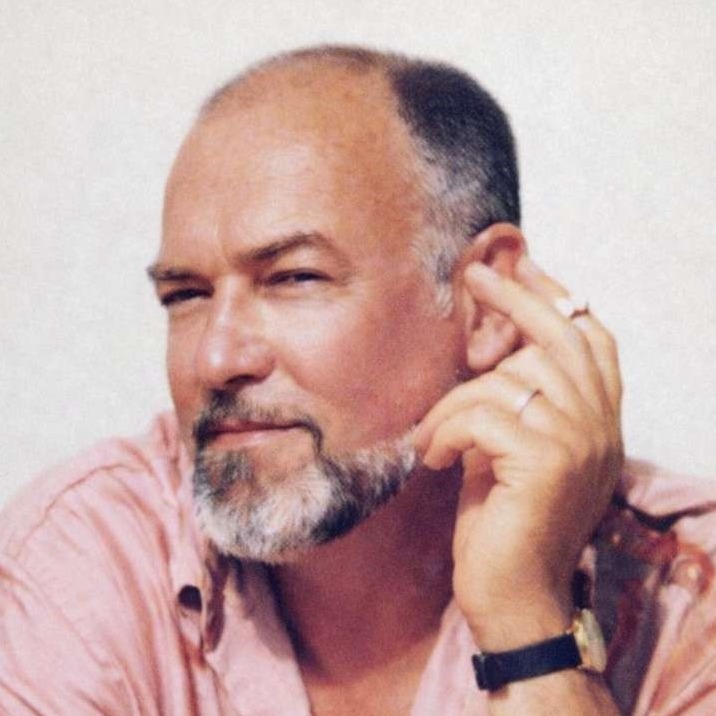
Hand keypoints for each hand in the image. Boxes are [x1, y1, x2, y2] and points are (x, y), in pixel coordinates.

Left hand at [413, 256, 622, 648]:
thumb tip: (487, 355)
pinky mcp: (546, 462)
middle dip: (516, 298)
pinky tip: (433, 460)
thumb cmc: (504, 522)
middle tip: (476, 276)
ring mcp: (579, 442)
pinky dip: (445, 432)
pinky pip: (480, 416)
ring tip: (431, 439)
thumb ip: (512, 405)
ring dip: (452, 406)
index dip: (560, 298)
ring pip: (504, 382)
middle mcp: (600, 426)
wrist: (514, 597)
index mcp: (598, 422)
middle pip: (560, 337)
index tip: (524, 266)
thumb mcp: (512, 451)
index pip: (593, 341)